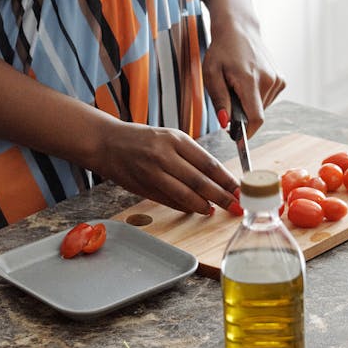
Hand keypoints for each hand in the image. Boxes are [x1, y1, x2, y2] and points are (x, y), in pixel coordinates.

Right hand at [93, 119, 239, 215]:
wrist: (106, 142)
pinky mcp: (143, 186)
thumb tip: (215, 179)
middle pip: (200, 181)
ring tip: (215, 210)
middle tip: (236, 206)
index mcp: (176, 139)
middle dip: (222, 196)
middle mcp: (165, 154)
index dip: (227, 179)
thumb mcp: (168, 137)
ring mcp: (153, 171)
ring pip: (185, 194)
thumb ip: (190, 156)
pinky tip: (195, 209)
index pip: (208, 163)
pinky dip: (184, 207)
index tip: (240, 189)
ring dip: (203, 205)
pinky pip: (169, 200)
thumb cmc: (141, 139)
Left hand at [202, 12, 285, 137]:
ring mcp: (278, 79)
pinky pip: (268, 99)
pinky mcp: (281, 79)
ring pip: (263, 108)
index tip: (237, 138)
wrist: (238, 30)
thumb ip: (220, 100)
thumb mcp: (211, 74)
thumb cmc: (222, 50)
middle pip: (257, 114)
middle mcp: (269, 80)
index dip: (247, 133)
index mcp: (250, 80)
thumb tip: (226, 123)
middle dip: (242, 114)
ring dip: (249, 104)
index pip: (256, 118)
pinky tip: (248, 81)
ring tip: (238, 85)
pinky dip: (257, 97)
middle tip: (229, 96)